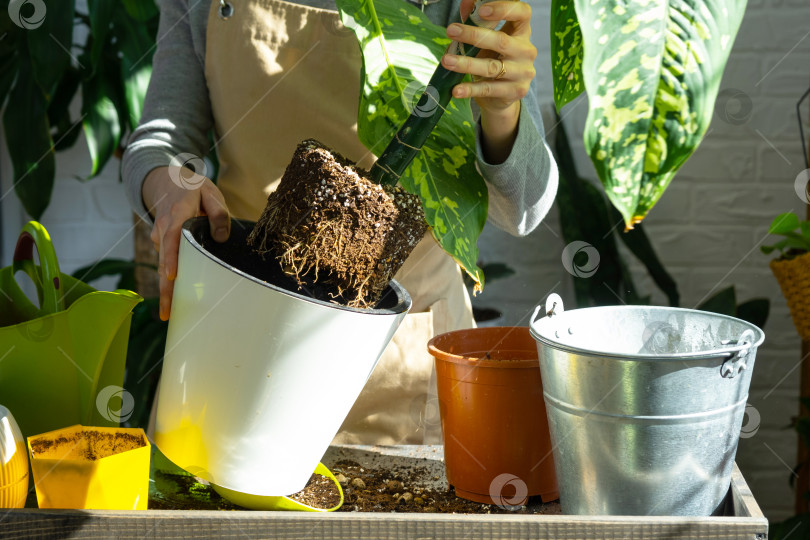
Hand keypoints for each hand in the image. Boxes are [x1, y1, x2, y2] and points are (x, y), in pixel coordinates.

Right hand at [143, 166, 230, 320]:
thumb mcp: (210, 192)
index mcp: (177, 214)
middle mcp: (163, 228)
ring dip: (166, 289)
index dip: (172, 258)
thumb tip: (221, 238)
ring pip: (162, 266)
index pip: (172, 239)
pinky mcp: (160, 244)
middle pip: (163, 262)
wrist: (164, 180)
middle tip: (167, 314)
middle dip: (165, 289)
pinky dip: (169, 280)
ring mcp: (159, 237)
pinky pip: (165, 263)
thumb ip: (218, 212)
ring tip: (170, 314)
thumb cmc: (191, 188)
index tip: (172, 277)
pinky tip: (175, 299)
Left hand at [441, 0, 535, 161]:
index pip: (522, 13)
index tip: (481, 11)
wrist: (502, 96)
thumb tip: (466, 2)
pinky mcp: (515, 91)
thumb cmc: (493, 59)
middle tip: (450, 30)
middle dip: (474, 35)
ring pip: (492, 67)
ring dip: (467, 64)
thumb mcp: (486, 40)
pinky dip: (470, 89)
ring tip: (446, 61)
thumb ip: (476, 22)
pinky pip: (489, 89)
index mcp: (522, 31)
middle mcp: (526, 50)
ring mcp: (523, 73)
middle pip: (501, 41)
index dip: (504, 9)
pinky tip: (456, 89)